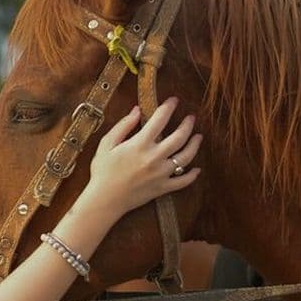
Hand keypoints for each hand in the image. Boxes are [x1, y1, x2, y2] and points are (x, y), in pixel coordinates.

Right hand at [84, 97, 201, 216]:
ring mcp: (161, 174)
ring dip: (195, 145)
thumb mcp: (106, 144)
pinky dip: (192, 175)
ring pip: (186, 157)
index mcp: (140, 144)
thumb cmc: (102, 171)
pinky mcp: (162, 188)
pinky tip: (197, 169)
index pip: (160, 120)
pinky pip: (183, 181)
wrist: (104, 200)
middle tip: (191, 118)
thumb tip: (137, 110)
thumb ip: (123, 126)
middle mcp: (154, 157)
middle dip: (188, 124)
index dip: (169, 107)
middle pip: (179, 137)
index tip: (174, 100)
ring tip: (198, 137)